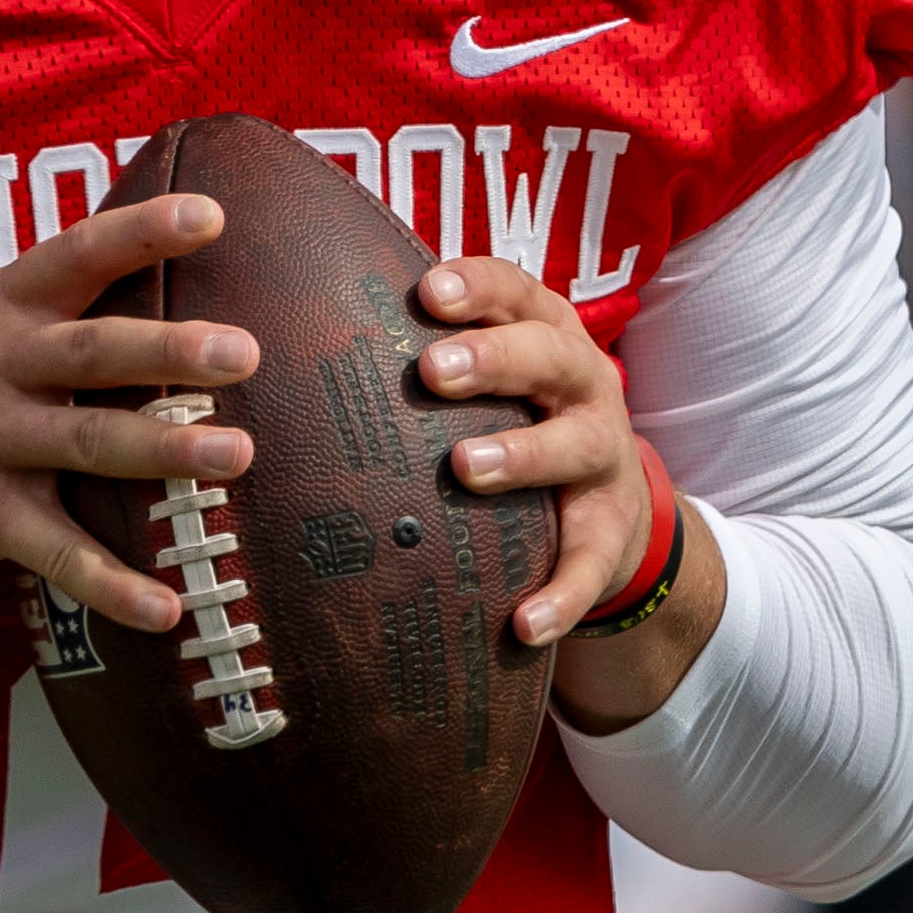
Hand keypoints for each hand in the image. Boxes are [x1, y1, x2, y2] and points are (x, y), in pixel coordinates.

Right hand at [0, 191, 263, 729]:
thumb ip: (40, 316)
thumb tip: (149, 293)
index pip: (74, 253)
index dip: (142, 231)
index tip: (211, 216)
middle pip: (90, 350)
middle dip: (170, 350)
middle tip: (244, 352)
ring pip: (84, 442)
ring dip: (164, 450)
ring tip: (237, 455)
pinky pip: (53, 551)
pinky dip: (110, 583)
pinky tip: (165, 608)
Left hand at [417, 255, 721, 727]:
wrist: (609, 505)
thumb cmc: (516, 417)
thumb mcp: (493, 373)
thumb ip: (428, 348)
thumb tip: (302, 327)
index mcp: (546, 333)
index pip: (517, 292)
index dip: (477, 287)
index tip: (428, 293)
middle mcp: (583, 385)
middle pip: (548, 357)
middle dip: (492, 359)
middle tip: (433, 371)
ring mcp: (603, 458)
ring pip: (575, 447)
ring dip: (524, 454)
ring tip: (467, 468)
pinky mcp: (610, 532)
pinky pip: (589, 565)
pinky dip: (562, 595)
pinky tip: (523, 625)